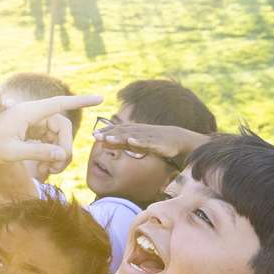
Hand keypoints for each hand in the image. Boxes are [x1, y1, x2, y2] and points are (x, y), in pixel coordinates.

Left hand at [0, 94, 102, 165]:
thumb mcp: (12, 152)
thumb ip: (38, 152)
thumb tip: (63, 155)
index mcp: (29, 112)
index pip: (61, 104)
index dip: (81, 102)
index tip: (100, 99)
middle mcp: (31, 114)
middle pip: (60, 128)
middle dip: (63, 149)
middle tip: (56, 170)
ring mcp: (29, 121)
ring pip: (53, 136)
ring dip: (54, 155)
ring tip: (45, 173)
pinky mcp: (26, 130)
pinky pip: (45, 141)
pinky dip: (46, 155)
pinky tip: (41, 171)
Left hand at [94, 122, 208, 164]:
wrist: (179, 140)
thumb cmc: (157, 141)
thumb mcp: (138, 142)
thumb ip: (124, 142)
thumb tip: (107, 143)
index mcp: (135, 130)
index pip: (118, 130)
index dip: (106, 131)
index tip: (94, 135)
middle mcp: (140, 131)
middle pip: (121, 131)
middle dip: (108, 133)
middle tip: (95, 136)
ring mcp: (148, 136)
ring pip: (132, 135)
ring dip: (119, 136)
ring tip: (107, 138)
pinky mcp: (157, 142)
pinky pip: (147, 141)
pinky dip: (139, 141)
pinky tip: (130, 141)